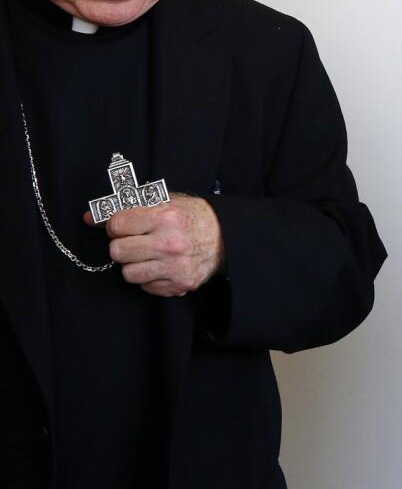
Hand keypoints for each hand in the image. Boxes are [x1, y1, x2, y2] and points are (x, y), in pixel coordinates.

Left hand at [84, 195, 224, 296]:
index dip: (116, 225)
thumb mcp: (163, 202)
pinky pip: (145, 286)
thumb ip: (126, 208)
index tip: (125, 226)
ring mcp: (176, 267)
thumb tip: (88, 218)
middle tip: (136, 241)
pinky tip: (162, 266)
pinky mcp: (180, 284)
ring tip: (149, 255)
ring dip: (135, 264)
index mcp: (166, 217)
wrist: (226, 236)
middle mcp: (170, 243)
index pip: (117, 225)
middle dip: (123, 246)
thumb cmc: (191, 216)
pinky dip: (150, 277)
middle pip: (117, 252)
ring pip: (128, 273)